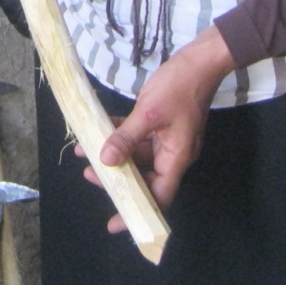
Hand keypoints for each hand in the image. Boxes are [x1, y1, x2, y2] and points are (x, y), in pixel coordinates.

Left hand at [77, 27, 233, 230]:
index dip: (137, 212)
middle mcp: (173, 154)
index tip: (115, 224)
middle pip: (144, 177)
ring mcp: (168, 138)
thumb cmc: (179, 87)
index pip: (158, 196)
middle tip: (90, 174)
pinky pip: (138, 136)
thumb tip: (105, 161)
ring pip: (137, 156)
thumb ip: (126, 138)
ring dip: (114, 154)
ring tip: (85, 151)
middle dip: (117, 178)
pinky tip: (100, 130)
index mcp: (176, 158)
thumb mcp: (149, 113)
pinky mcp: (161, 123)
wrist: (200, 60)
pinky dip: (120, 135)